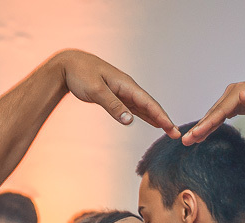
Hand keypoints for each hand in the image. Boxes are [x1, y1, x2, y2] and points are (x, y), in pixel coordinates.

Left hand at [55, 50, 177, 137]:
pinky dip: (145, 115)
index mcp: (126, 84)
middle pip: (150, 106)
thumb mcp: (96, 91)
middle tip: (176, 135)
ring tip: (169, 131)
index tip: (172, 129)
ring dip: (157, 119)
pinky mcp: (116, 96)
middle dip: (164, 120)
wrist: (68, 65)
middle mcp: (128, 88)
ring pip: (144, 107)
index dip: (162, 117)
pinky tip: (152, 122)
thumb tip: (129, 120)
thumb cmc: (80, 74)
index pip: (148, 103)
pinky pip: (135, 107)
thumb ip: (113, 106)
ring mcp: (123, 92)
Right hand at [183, 76, 244, 144]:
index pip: (218, 112)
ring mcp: (231, 99)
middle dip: (199, 128)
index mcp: (236, 92)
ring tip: (189, 140)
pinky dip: (210, 125)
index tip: (196, 134)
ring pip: (213, 116)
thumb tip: (241, 96)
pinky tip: (203, 133)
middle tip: (185, 141)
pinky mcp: (234, 105)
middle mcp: (231, 94)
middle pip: (212, 114)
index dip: (207, 124)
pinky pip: (219, 117)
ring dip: (201, 128)